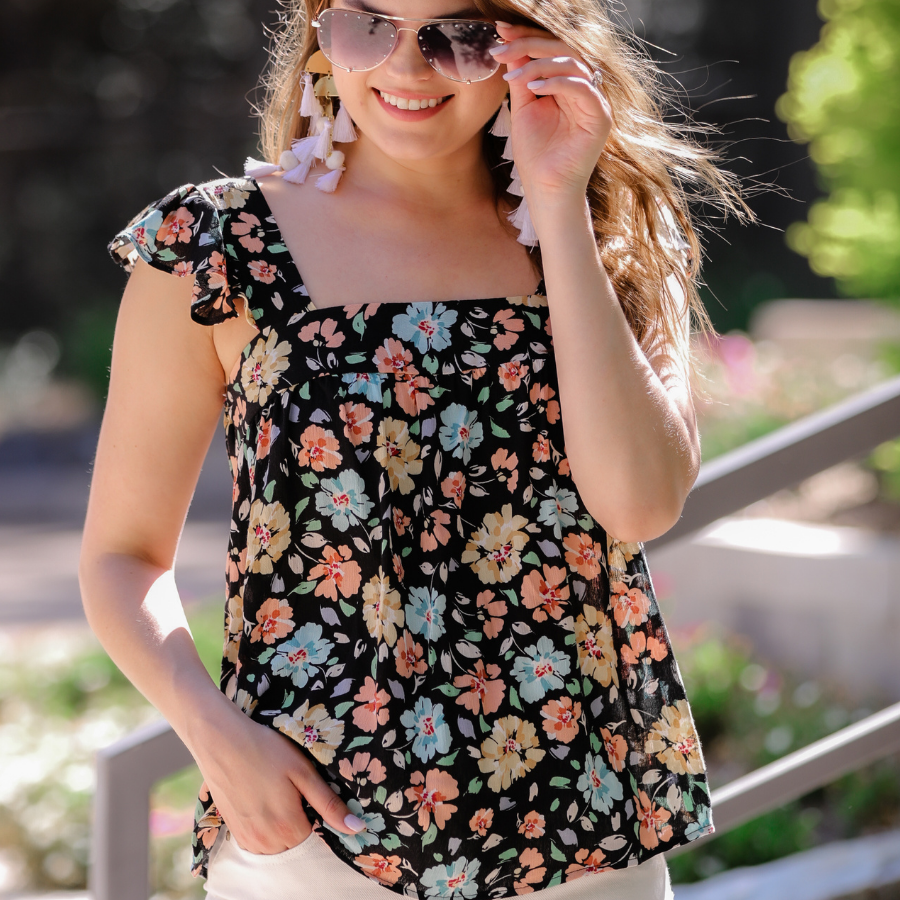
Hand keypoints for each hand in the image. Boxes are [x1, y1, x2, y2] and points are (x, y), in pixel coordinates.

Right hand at [191, 703, 364, 853]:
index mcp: (287, 826)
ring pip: (277, 845)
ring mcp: (247, 838)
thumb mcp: (303, 771)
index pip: (316, 837)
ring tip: (279, 794)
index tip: (312, 794)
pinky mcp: (234, 832)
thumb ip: (329, 804)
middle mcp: (266, 841)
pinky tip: (264, 800)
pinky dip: (266, 829)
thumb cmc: (265, 750)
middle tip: (295, 791)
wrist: (220, 740)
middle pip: (296, 843)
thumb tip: (357, 828)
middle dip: (302, 822)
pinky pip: (259, 842)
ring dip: (283, 828)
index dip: (318, 815)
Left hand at [490, 21, 611, 200]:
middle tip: (502, 45)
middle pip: (562, 49)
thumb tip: (511, 48)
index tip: (499, 32)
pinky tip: (534, 89)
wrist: (546, 189)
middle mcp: (584, 88)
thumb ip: (522, 78)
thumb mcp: (523, 108)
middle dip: (529, 43)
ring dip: (539, 65)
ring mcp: (595, 101)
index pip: (550, 50)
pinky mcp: (600, 117)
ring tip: (514, 77)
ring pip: (571, 63)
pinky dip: (557, 83)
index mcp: (567, 84)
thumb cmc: (535, 155)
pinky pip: (582, 87)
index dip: (526, 38)